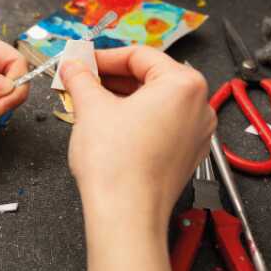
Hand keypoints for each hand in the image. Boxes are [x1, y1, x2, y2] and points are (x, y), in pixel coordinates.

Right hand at [60, 46, 215, 226]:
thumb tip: (72, 65)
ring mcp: (195, 133)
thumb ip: (81, 78)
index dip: (103, 56)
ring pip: (154, 102)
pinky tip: (107, 124)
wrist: (125, 214)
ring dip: (120, 97)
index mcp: (184, 84)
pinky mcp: (185, 155)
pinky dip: (134, 118)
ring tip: (88, 101)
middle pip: (149, 77)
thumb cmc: (116, 162)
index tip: (81, 61)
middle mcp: (198, 106)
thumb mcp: (90, 107)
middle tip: (81, 80)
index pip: (139, 55)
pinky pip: (159, 124)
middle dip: (110, 77)